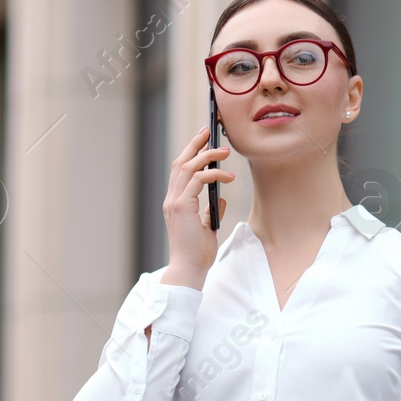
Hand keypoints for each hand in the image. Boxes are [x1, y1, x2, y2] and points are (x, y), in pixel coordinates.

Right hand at [161, 126, 234, 289]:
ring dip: (207, 156)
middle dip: (195, 144)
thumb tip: (220, 198)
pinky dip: (213, 174)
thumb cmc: (197, 253)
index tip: (203, 139)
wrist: (189, 270)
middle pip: (181, 162)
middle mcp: (172, 199)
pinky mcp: (182, 207)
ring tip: (225, 151)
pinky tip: (228, 176)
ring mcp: (175, 202)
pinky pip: (197, 181)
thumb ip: (209, 211)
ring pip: (188, 168)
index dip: (191, 152)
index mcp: (176, 202)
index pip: (180, 171)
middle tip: (210, 130)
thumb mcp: (206, 227)